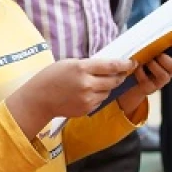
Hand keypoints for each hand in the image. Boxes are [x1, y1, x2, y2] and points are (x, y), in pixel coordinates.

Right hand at [6, 58, 138, 137]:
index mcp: (82, 69)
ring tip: (96, 82)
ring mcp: (87, 98)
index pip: (111, 66)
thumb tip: (108, 65)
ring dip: (108, 86)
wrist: (39, 99)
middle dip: (120, 75)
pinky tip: (87, 92)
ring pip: (108, 91)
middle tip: (122, 72)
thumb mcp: (69, 63)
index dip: (125, 64)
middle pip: (114, 79)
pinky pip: (100, 100)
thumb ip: (89, 65)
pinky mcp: (87, 109)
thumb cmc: (51, 77)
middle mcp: (87, 84)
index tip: (132, 62)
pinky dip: (98, 95)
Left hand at [118, 42, 171, 112]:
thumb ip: (154, 44)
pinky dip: (140, 72)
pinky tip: (135, 69)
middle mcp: (168, 71)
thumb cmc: (139, 58)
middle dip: (164, 59)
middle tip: (154, 55)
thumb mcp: (148, 49)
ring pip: (164, 75)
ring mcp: (160, 81)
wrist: (127, 78)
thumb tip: (152, 35)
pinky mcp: (150, 88)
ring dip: (152, 66)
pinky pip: (147, 81)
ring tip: (144, 62)